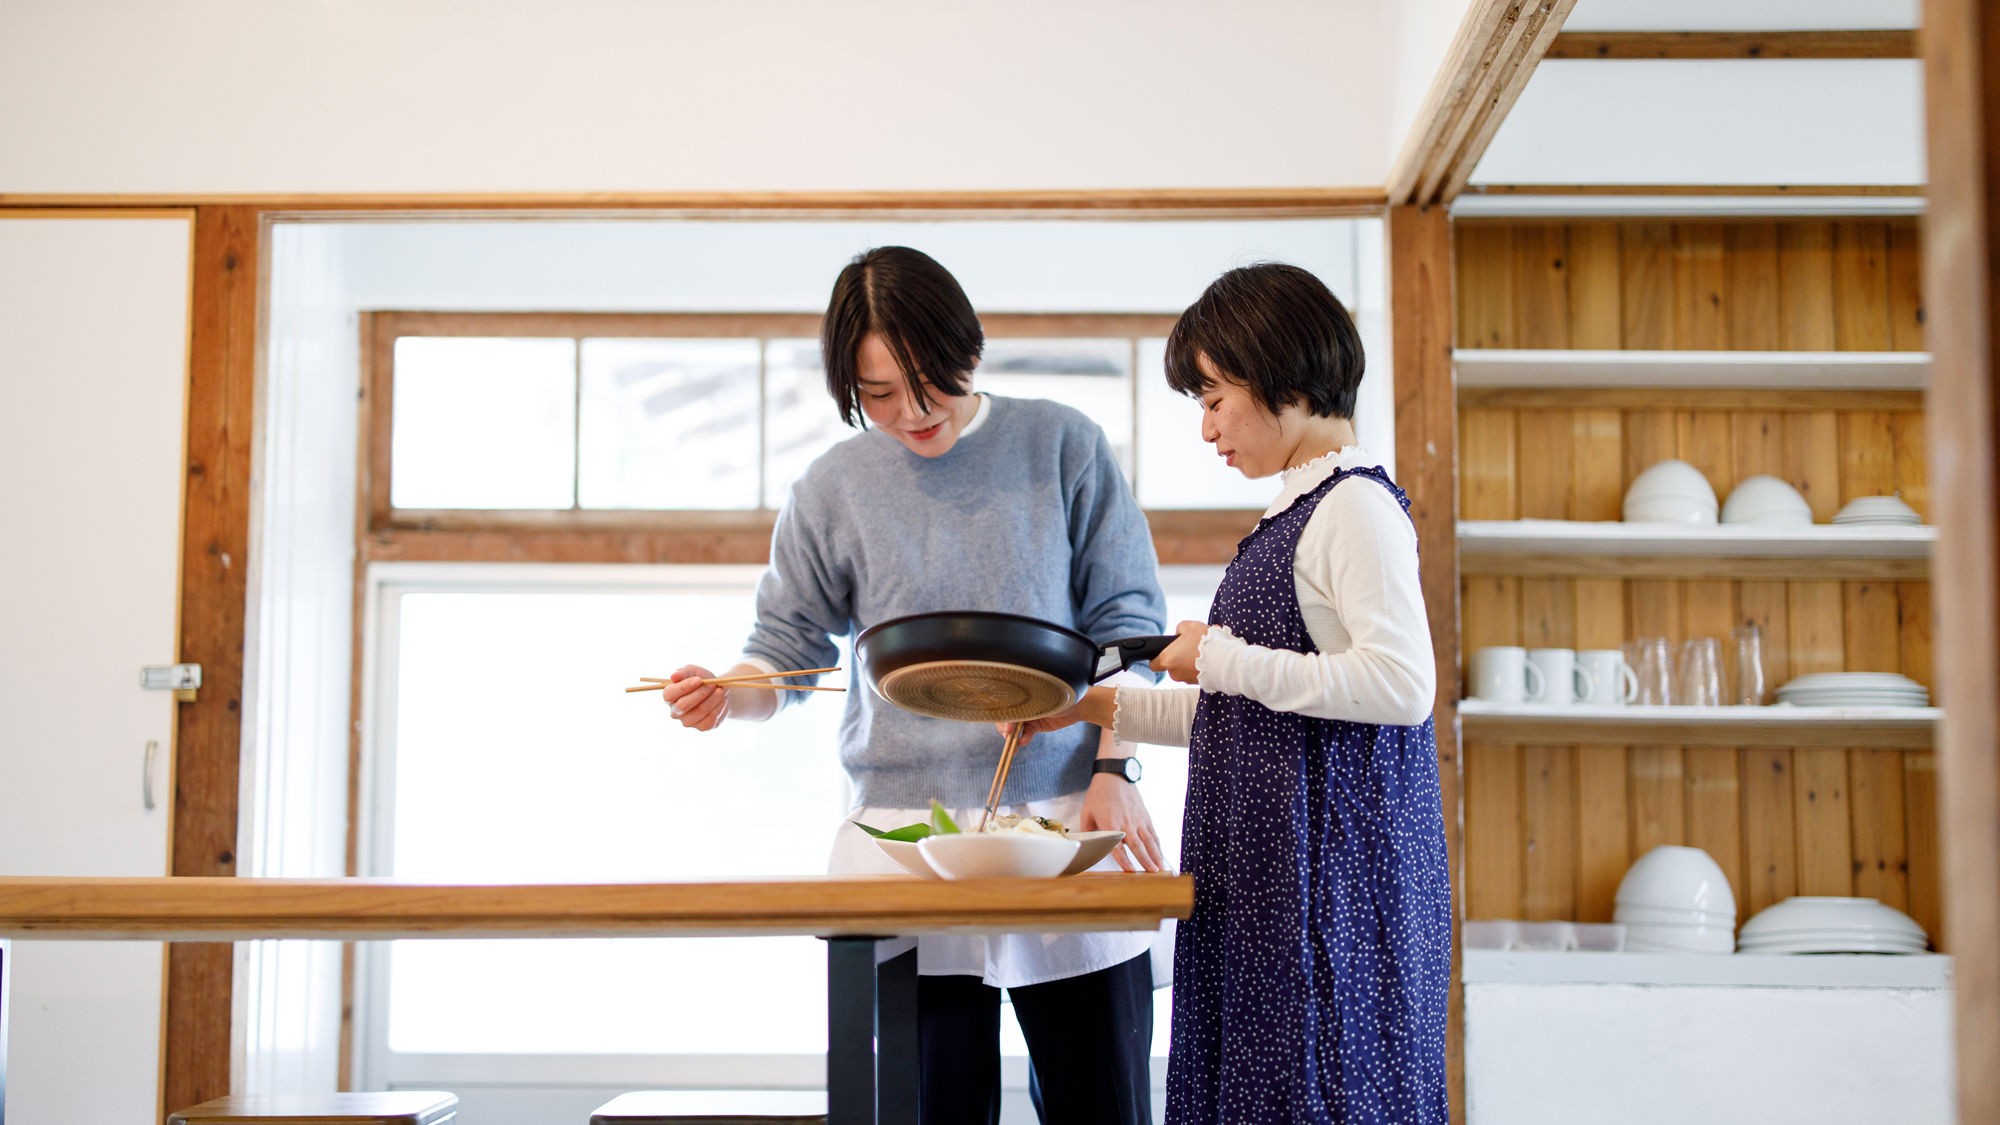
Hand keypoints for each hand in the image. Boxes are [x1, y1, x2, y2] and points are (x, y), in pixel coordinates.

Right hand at [660, 664, 729, 730]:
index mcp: (669, 696)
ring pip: (701, 710)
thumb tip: (673, 677)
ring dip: (714, 698)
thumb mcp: (693, 671)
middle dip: (701, 692)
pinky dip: (720, 705)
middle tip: (713, 684)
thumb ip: (683, 672)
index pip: (669, 694)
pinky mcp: (702, 727)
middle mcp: (675, 712)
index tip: (699, 680)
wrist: (717, 691)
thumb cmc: (701, 680)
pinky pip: (712, 716)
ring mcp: (688, 722)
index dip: (684, 687)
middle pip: (683, 705)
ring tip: (722, 689)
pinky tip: (722, 699)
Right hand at [995, 686, 1117, 746]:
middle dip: (1005, 729)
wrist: (1078, 705)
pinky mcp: (1035, 726)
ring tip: (1013, 746)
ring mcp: (1027, 716)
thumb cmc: (1059, 694)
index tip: (1006, 726)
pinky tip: (1023, 742)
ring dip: (1012, 738)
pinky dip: (1024, 738)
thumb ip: (1026, 706)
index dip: (1002, 717)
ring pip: (1014, 728)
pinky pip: (1026, 733)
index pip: (1004, 706)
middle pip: (1006, 718)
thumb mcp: (1041, 699)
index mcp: (1019, 694)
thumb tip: (1012, 720)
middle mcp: (1021, 705)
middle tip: (1008, 736)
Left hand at [1079, 765, 1164, 871]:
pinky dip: (1157, 845)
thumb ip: (1087, 832)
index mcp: (1110, 824)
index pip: (1118, 846)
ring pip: (1149, 841)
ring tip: (1160, 868)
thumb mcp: (1087, 813)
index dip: (1124, 860)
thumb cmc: (1099, 795)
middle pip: (1138, 846)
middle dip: (1145, 861)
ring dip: (1155, 856)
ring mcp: (1138, 820)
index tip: (1130, 872)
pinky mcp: (1145, 816)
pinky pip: (1153, 834)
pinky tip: (1160, 855)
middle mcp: (1126, 823)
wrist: (1114, 775)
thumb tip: (1085, 848)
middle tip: (1152, 874)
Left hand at [1151, 620, 1207, 684]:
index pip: (1153, 664)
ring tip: (1205, 650)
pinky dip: (1201, 667)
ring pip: (1185, 669)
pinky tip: (1210, 657)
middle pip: (1172, 665)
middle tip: (1192, 645)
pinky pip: (1197, 673)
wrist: (1227, 660)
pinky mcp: (1200, 684)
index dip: (1157, 657)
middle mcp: (1175, 674)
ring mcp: (1188, 680)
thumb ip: (1180, 629)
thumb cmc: (1206, 642)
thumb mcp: (1190, 626)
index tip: (1165, 652)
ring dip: (1191, 661)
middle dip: (1180, 656)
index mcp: (1168, 660)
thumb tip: (1179, 634)